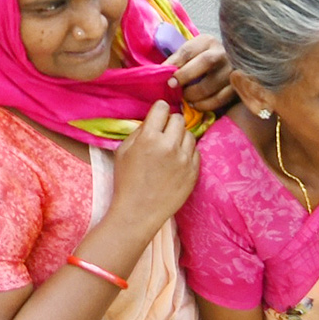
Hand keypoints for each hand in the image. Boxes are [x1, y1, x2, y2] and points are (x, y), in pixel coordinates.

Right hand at [107, 100, 198, 238]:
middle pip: (179, 119)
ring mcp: (184, 159)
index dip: (159, 110)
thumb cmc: (126, 181)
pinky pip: (196, 151)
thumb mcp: (123, 151)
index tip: (157, 115)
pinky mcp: (194, 172)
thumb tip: (153, 120)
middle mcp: (169, 145)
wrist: (138, 211)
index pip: (162, 108)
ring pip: (189, 134)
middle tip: (163, 133)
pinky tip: (176, 162)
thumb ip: (139, 131)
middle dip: (170, 122)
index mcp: (149, 137)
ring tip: (170, 149)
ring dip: (180, 137)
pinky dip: (187, 153)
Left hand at [164, 34, 234, 111]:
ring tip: (185, 98)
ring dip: (194, 95)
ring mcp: (233, 70)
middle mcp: (223, 53)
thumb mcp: (190, 54)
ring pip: (213, 83)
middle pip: (205, 62)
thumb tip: (160, 71)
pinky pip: (220, 99)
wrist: (228, 65)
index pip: (190, 50)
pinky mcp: (238, 87)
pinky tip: (196, 105)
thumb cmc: (202, 60)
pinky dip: (205, 105)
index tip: (168, 78)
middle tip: (174, 88)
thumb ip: (176, 60)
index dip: (176, 64)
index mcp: (208, 42)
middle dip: (186, 77)